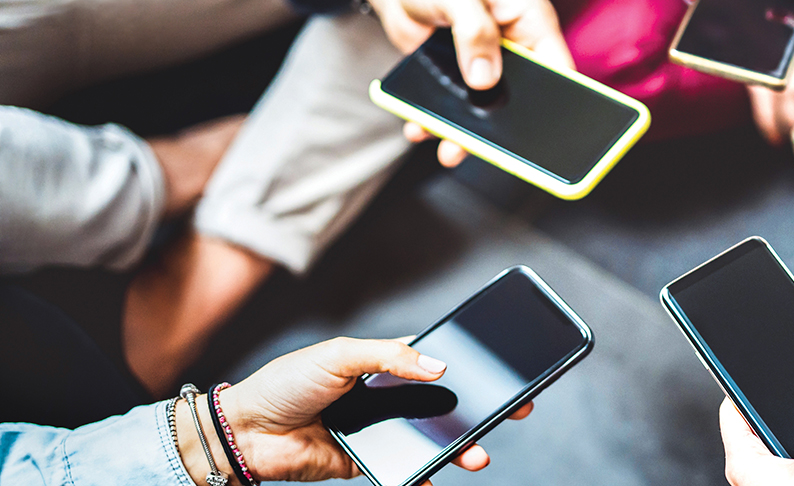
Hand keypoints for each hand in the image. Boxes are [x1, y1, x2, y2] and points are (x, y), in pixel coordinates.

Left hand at [203, 337, 531, 482]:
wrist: (247, 432)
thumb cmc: (286, 383)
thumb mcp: (339, 354)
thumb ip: (389, 357)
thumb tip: (438, 367)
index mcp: (381, 362)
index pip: (433, 359)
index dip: (465, 364)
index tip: (498, 367)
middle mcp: (385, 395)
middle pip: (441, 402)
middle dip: (477, 408)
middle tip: (512, 409)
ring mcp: (379, 429)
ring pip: (428, 436)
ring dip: (456, 445)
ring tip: (477, 453)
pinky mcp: (368, 460)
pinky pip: (403, 468)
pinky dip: (422, 475)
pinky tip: (437, 477)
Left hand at [302, 0, 574, 165]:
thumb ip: (474, 32)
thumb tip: (484, 79)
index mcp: (530, 23)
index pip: (558, 68)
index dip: (558, 99)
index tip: (544, 128)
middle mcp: (515, 49)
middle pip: (524, 99)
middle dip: (505, 128)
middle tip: (491, 149)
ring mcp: (488, 68)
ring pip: (488, 112)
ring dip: (468, 135)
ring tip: (450, 150)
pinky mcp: (460, 80)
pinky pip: (456, 111)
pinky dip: (439, 124)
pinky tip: (422, 128)